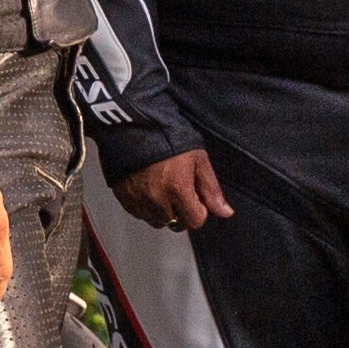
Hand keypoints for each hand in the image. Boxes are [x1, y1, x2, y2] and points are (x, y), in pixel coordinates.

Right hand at [110, 146, 231, 231]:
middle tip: (177, 189)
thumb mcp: (197, 158)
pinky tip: (147, 187)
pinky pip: (138, 213)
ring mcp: (138, 200)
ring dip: (162, 210)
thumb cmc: (165, 135)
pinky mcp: (123, 197)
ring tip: (161, 187)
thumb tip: (225, 212)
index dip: (199, 210)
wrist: (131, 124)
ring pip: (156, 220)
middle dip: (180, 210)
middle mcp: (157, 199)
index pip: (195, 221)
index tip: (195, 197)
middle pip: (176, 223)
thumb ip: (211, 188)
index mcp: (178, 189)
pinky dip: (144, 206)